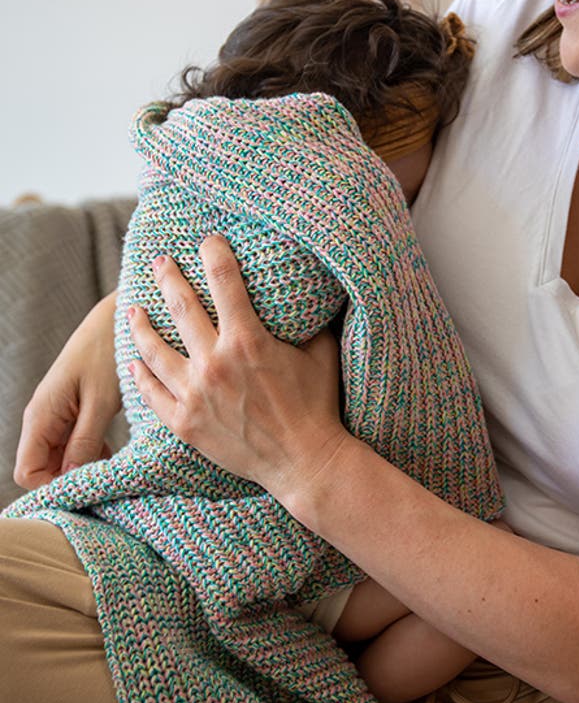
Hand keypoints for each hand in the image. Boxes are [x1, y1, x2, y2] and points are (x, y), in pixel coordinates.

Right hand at [14, 291, 119, 487]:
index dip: (53, 487)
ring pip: (58, 459)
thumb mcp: (101, 400)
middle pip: (42, 469)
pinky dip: (89, 454)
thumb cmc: (108, 353)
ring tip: (112, 471)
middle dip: (69, 480)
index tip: (87, 491)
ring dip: (81, 468)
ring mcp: (56, 416)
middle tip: (104, 484)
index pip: (27, 472)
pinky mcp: (72, 412)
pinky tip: (113, 453)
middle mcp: (42, 419)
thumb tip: (72, 477)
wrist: (116, 319)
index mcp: (41, 416)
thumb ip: (85, 440)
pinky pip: (72, 445)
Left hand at [128, 236, 349, 500]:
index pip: (224, 280)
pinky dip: (141, 376)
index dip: (214, 253)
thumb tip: (318, 291)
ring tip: (133, 310)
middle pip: (181, 306)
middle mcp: (215, 363)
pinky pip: (153, 394)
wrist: (304, 462)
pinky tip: (134, 363)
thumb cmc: (318, 405)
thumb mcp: (321, 354)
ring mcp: (196, 394)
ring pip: (154, 350)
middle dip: (168, 277)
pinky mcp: (186, 423)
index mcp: (247, 340)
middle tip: (159, 262)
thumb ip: (313, 321)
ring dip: (141, 325)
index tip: (209, 241)